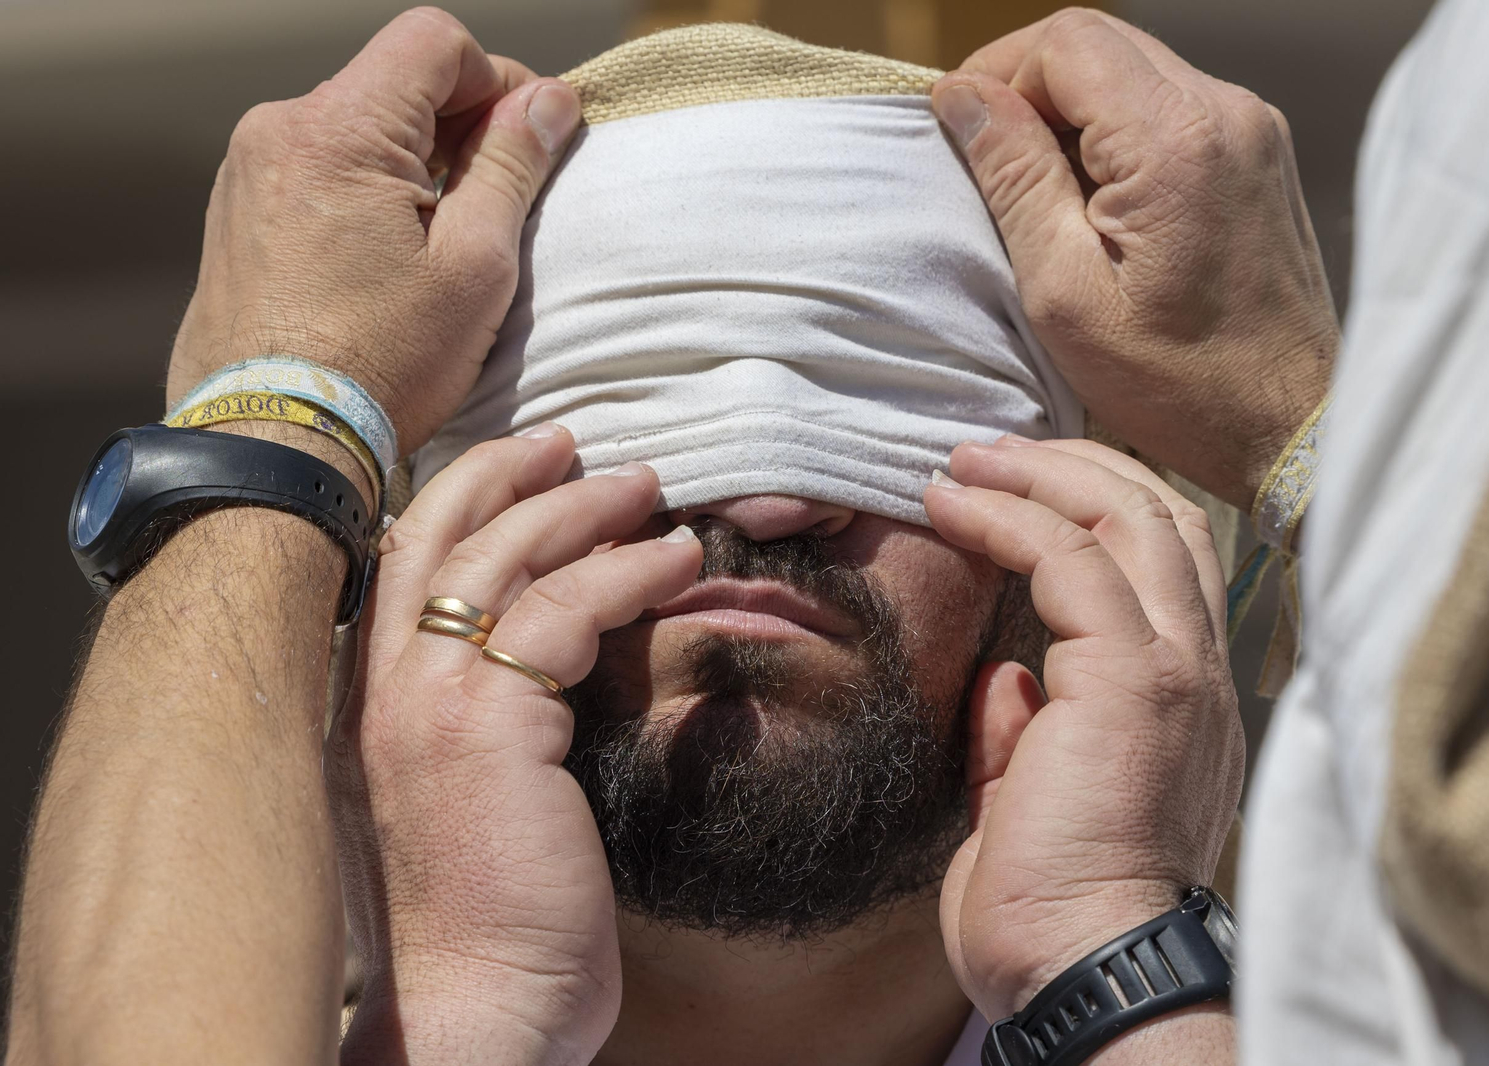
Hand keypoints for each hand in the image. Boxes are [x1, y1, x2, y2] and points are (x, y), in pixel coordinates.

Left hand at [166, 7, 581, 452]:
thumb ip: (512, 166)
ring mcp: (248, 174)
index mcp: (338, 129)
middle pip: (394, 83)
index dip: (498, 79)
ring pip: (357, 130)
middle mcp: (278, 132)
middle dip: (460, 127)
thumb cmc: (377, 367)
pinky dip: (368, 196)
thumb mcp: (475, 264)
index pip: (434, 42)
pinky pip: (319, 173)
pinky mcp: (237, 217)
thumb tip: (546, 103)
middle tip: (502, 201)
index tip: (531, 136)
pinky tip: (391, 264)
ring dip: (414, 165)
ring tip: (444, 247)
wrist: (272, 444)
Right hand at [326, 430, 702, 1064]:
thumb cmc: (481, 923)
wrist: (473, 1010)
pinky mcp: (489, 723)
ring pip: (505, 556)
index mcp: (361, 703)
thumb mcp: (460, 802)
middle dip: (511, 472)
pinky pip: (564, 611)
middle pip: (437, 532)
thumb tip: (532, 673)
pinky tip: (675, 559)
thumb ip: (473, 726)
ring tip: (647, 486)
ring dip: (583, 507)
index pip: (398, 562)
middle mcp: (376, 688)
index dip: (459, 499)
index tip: (521, 468)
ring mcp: (425, 701)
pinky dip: (627, 571)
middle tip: (576, 444)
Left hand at [925, 437, 1244, 1023]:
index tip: (1014, 490)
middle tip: (989, 451)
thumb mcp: (1038, 799)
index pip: (1163, 565)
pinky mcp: (1131, 678)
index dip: (1094, 508)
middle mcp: (1198, 671)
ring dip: (1039, 476)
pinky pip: (1071, 562)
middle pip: (1160, 518)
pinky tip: (956, 505)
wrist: (1085, 969)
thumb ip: (1030, 729)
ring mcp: (1174, 670)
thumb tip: (1009, 679)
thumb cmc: (1055, 905)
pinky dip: (1011, 519)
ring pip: (1129, 518)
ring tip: (965, 460)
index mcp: (1183, 700)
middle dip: (1074, 468)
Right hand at [931, 9, 1337, 510]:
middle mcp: (1226, 113)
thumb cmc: (1177, 382)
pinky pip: (1167, 106)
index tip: (961, 133)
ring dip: (1071, 112)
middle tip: (989, 159)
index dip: (997, 73)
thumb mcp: (1064, 293)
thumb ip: (1015, 179)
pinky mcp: (1258, 153)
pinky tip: (1095, 202)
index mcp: (1175, 141)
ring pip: (1132, 68)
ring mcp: (1251, 128)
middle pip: (1100, 42)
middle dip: (1029, 85)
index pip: (1066, 42)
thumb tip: (963, 98)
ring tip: (1040, 191)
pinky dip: (1115, 133)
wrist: (1290, 425)